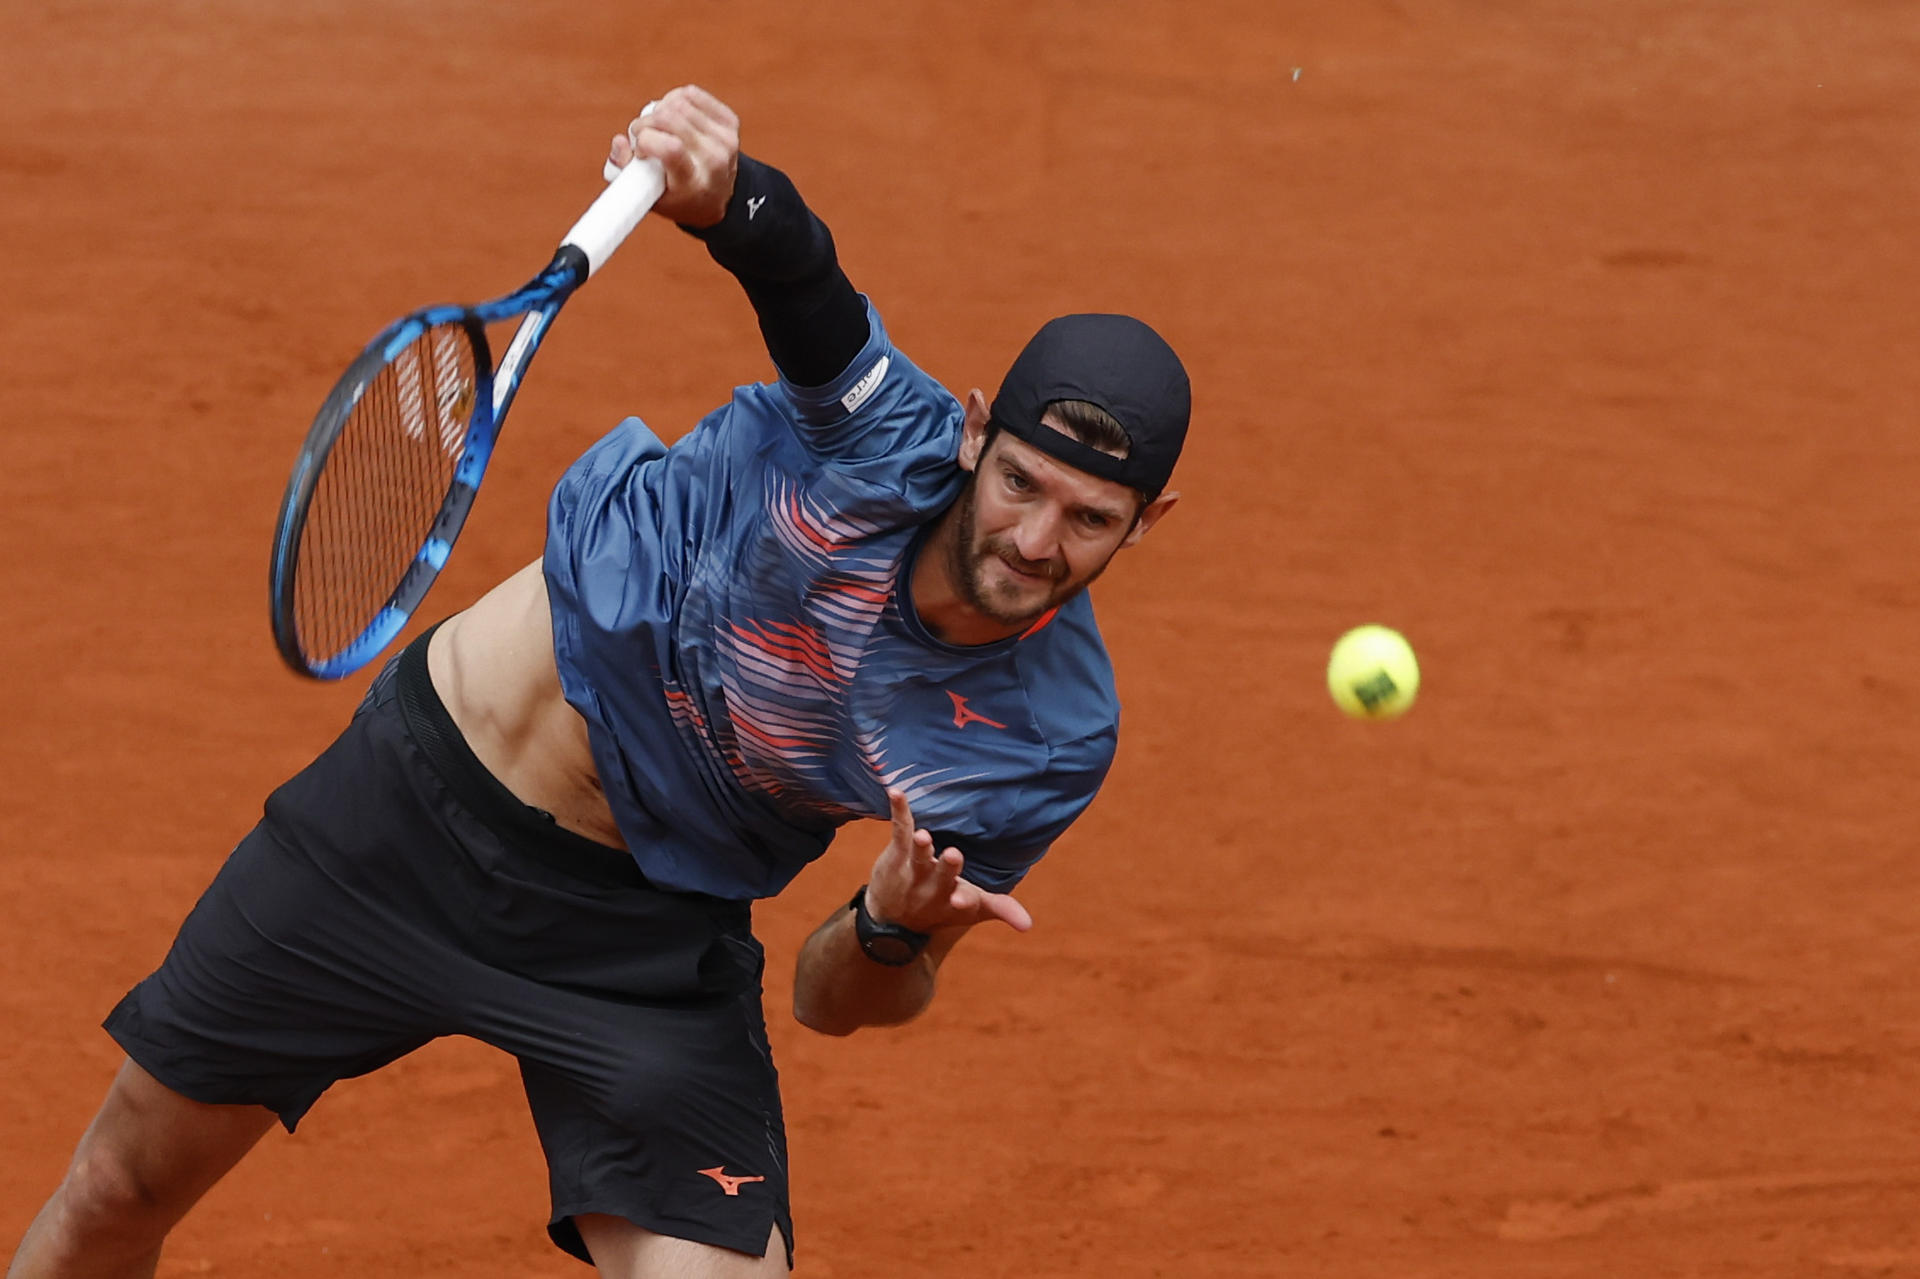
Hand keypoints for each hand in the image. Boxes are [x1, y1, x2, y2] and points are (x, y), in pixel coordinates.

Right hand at [607, 84, 738, 227]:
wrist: (717, 200)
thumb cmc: (675, 197)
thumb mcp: (647, 196)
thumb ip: (625, 171)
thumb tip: (620, 141)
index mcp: (694, 183)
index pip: (671, 148)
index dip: (646, 140)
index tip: (640, 149)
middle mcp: (714, 161)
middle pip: (670, 118)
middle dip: (646, 122)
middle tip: (642, 135)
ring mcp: (726, 140)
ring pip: (678, 102)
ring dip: (659, 111)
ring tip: (659, 128)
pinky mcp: (730, 122)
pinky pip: (691, 94)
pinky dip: (675, 100)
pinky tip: (674, 117)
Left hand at [865, 789, 1032, 935]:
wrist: (892, 918)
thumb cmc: (943, 907)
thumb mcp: (972, 910)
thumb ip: (1001, 909)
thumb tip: (1028, 925)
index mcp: (955, 901)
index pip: (964, 903)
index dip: (964, 902)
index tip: (961, 901)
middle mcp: (933, 888)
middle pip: (942, 876)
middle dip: (947, 867)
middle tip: (953, 854)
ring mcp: (914, 870)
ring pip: (919, 857)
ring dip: (922, 846)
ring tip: (922, 835)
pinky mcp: (898, 853)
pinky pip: (900, 830)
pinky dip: (900, 811)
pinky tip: (895, 792)